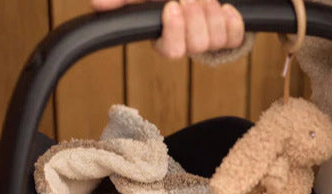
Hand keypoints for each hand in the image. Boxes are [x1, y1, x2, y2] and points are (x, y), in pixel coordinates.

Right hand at [91, 0, 244, 58]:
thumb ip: (123, 0)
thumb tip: (97, 4)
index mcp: (165, 37)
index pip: (170, 50)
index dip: (175, 32)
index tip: (172, 6)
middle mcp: (187, 41)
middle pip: (195, 46)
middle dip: (196, 17)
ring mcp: (209, 38)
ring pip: (215, 41)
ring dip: (211, 15)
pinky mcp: (228, 33)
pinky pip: (234, 39)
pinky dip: (232, 22)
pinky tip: (225, 8)